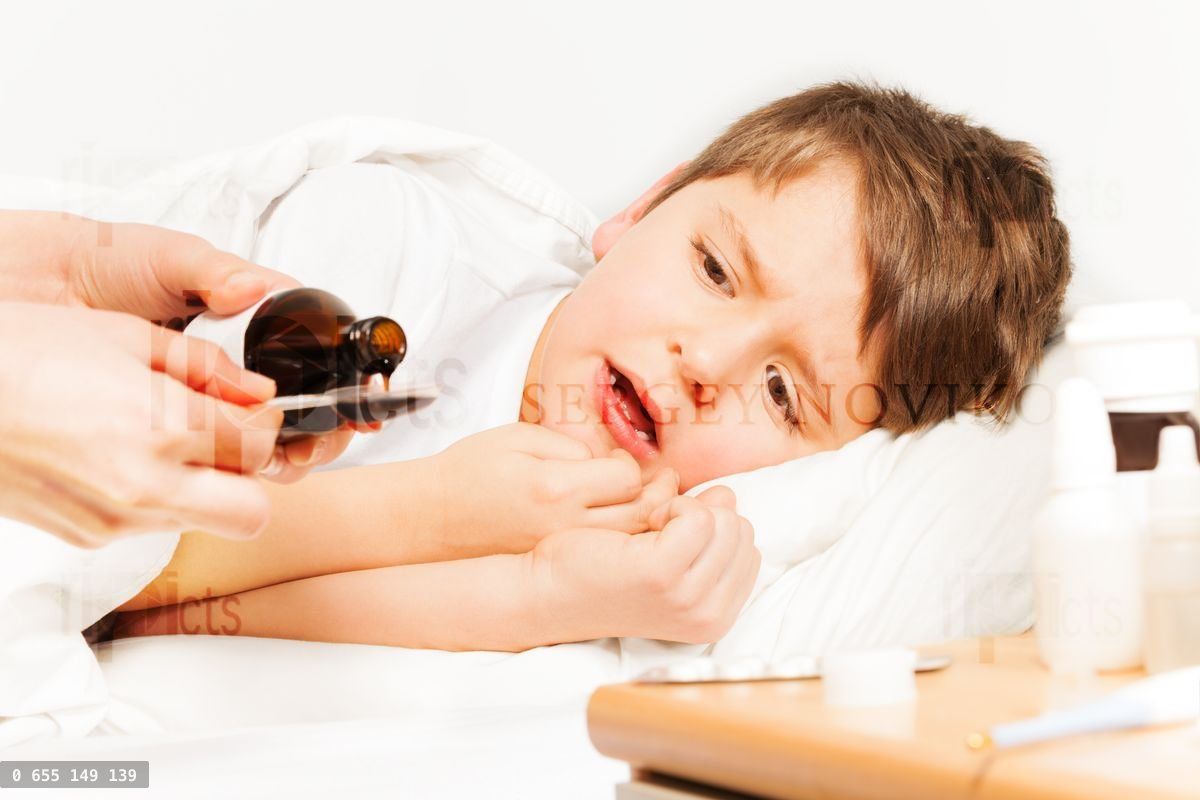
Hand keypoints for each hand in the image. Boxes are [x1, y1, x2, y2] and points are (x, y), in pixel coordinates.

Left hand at [0, 210, 357, 478]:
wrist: (47, 287)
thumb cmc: (111, 263)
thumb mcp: (170, 257)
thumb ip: (215, 271)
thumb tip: (251, 287)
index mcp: (260, 318)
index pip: (321, 362)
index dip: (341, 394)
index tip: (353, 414)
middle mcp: (246, 360)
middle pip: (305, 412)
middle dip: (317, 437)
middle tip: (304, 447)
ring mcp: (216, 394)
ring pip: (266, 442)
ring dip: (277, 457)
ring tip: (266, 460)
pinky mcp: (183, 422)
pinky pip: (216, 453)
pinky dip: (229, 466)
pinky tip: (227, 466)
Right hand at [0, 302, 282, 546]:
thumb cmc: (17, 352)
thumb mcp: (123, 335)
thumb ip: (203, 368)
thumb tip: (255, 390)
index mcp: (161, 426)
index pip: (259, 446)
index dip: (262, 424)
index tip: (248, 408)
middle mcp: (145, 485)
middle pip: (251, 512)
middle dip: (248, 477)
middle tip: (222, 439)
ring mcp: (115, 519)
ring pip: (201, 521)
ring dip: (203, 487)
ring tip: (158, 439)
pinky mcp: (87, 536)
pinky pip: (149, 525)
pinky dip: (152, 496)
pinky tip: (114, 455)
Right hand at [429, 422, 679, 556]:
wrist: (430, 518)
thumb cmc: (470, 470)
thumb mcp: (519, 436)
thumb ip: (571, 445)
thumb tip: (608, 461)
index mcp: (556, 486)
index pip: (627, 477)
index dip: (633, 463)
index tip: (619, 458)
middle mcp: (563, 525)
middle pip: (640, 515)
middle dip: (658, 495)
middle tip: (662, 481)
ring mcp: (560, 550)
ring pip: (629, 542)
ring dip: (647, 522)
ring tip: (647, 502)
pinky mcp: (554, 565)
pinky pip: (605, 557)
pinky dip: (624, 543)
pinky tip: (619, 525)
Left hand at [530, 485, 760, 643]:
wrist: (549, 593)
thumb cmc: (606, 571)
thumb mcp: (670, 558)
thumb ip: (707, 532)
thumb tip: (726, 495)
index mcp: (716, 619)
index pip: (750, 550)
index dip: (713, 531)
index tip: (673, 540)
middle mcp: (709, 617)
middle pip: (741, 531)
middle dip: (703, 517)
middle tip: (657, 531)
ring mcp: (687, 599)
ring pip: (724, 520)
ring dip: (685, 510)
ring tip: (648, 527)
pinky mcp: (662, 574)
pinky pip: (698, 515)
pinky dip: (672, 504)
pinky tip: (643, 521)